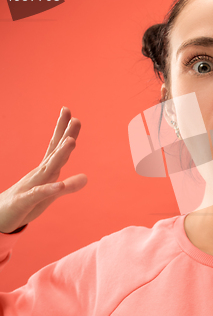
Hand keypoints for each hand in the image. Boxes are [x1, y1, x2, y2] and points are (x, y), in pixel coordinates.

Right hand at [0, 107, 87, 233]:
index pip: (55, 147)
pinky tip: (60, 184)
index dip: (63, 130)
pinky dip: (49, 189)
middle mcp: (38, 174)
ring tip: (72, 141)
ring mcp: (31, 186)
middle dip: (65, 135)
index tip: (70, 112)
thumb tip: (86, 177)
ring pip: (47, 169)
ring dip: (60, 155)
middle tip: (77, 119)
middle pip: (54, 152)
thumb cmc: (26, 203)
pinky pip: (38, 194)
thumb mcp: (50, 195)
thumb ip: (68, 186)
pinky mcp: (24, 201)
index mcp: (45, 170)